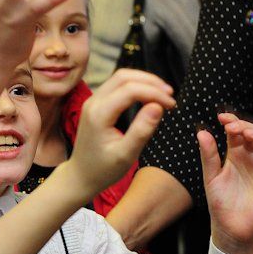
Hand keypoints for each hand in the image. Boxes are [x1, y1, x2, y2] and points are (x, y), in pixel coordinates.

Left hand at [68, 69, 174, 197]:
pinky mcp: (96, 104)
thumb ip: (142, 130)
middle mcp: (93, 103)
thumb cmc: (103, 170)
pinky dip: (135, 86)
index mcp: (99, 114)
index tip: (172, 105)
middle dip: (150, 81)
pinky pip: (116, 86)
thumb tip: (158, 106)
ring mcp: (93, 101)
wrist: (80, 176)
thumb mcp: (126, 155)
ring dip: (143, 81)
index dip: (154, 93)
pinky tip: (149, 96)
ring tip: (163, 94)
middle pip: (124, 76)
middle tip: (170, 95)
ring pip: (120, 78)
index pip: (130, 90)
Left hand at [200, 113, 252, 253]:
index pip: (236, 132)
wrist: (229, 227)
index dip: (232, 121)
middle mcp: (250, 158)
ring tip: (248, 135)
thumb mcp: (210, 176)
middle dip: (245, 126)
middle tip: (233, 126)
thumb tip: (202, 132)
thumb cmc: (220, 202)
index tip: (222, 117)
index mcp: (235, 154)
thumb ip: (208, 156)